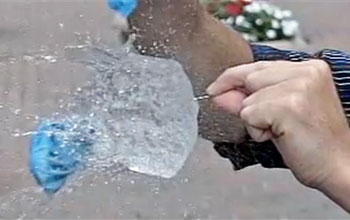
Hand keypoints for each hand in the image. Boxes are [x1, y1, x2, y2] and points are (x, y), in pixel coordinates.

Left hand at [207, 60, 349, 190]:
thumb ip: (247, 99)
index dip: (232, 78)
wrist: (338, 167)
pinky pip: (249, 114)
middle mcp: (306, 72)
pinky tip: (281, 136)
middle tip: (270, 123)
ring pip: (248, 99)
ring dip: (255, 120)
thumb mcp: (277, 114)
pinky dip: (257, 130)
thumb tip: (218, 94)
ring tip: (282, 131)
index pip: (257, 66)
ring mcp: (299, 87)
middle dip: (246, 102)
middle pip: (249, 77)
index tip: (214, 88)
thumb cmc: (312, 143)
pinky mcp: (290, 105)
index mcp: (308, 69)